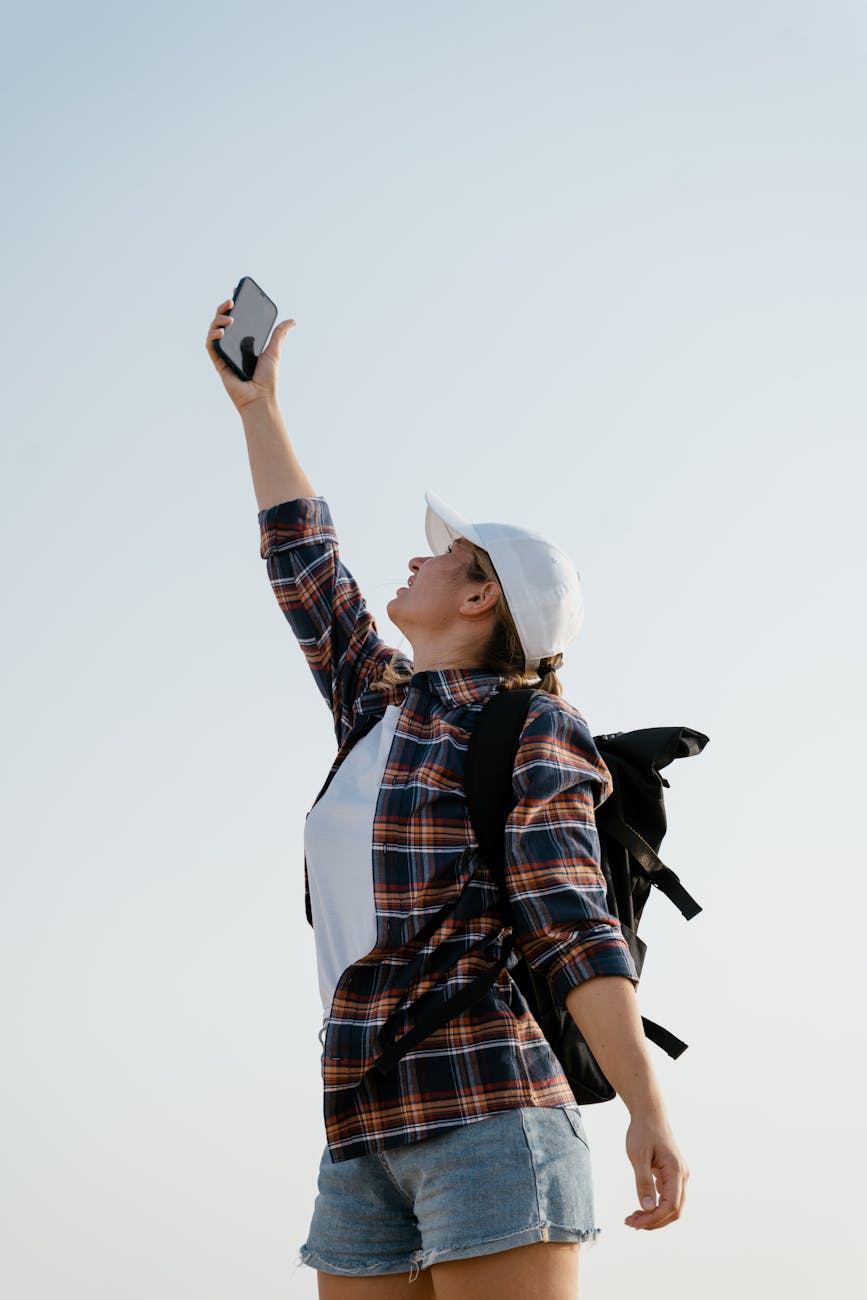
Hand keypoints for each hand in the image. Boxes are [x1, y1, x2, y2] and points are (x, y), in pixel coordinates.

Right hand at [205, 296, 295, 413]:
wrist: (260, 398)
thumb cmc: (267, 379)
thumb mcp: (274, 351)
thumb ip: (279, 334)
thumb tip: (292, 320)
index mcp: (243, 342)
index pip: (236, 319)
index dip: (233, 306)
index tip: (236, 292)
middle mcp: (232, 346)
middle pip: (222, 322)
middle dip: (224, 309)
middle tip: (231, 301)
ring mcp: (224, 354)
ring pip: (214, 331)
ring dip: (218, 320)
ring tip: (230, 318)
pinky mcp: (218, 363)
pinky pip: (210, 346)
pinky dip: (213, 335)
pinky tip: (222, 330)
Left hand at [623, 1111, 688, 1230]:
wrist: (650, 1114)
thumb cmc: (643, 1132)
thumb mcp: (638, 1156)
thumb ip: (643, 1182)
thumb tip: (648, 1209)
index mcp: (676, 1171)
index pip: (670, 1205)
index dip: (654, 1218)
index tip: (634, 1223)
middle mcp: (682, 1175)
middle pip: (674, 1210)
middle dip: (654, 1221)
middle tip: (631, 1223)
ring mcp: (680, 1176)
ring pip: (672, 1206)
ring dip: (655, 1216)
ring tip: (633, 1218)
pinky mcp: (673, 1175)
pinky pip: (668, 1197)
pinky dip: (656, 1207)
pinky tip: (641, 1210)